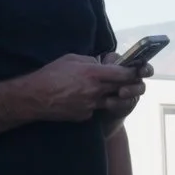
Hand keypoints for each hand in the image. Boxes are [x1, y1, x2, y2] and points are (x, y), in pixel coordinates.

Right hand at [20, 54, 141, 122]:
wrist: (35, 98)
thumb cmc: (51, 74)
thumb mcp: (72, 59)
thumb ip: (90, 61)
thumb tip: (101, 64)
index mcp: (93, 74)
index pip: (122, 74)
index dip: (133, 72)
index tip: (138, 70)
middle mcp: (95, 91)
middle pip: (121, 89)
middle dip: (128, 85)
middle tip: (131, 82)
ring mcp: (91, 105)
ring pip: (110, 101)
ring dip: (110, 95)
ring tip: (104, 90)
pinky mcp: (85, 116)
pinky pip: (95, 108)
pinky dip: (93, 103)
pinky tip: (81, 99)